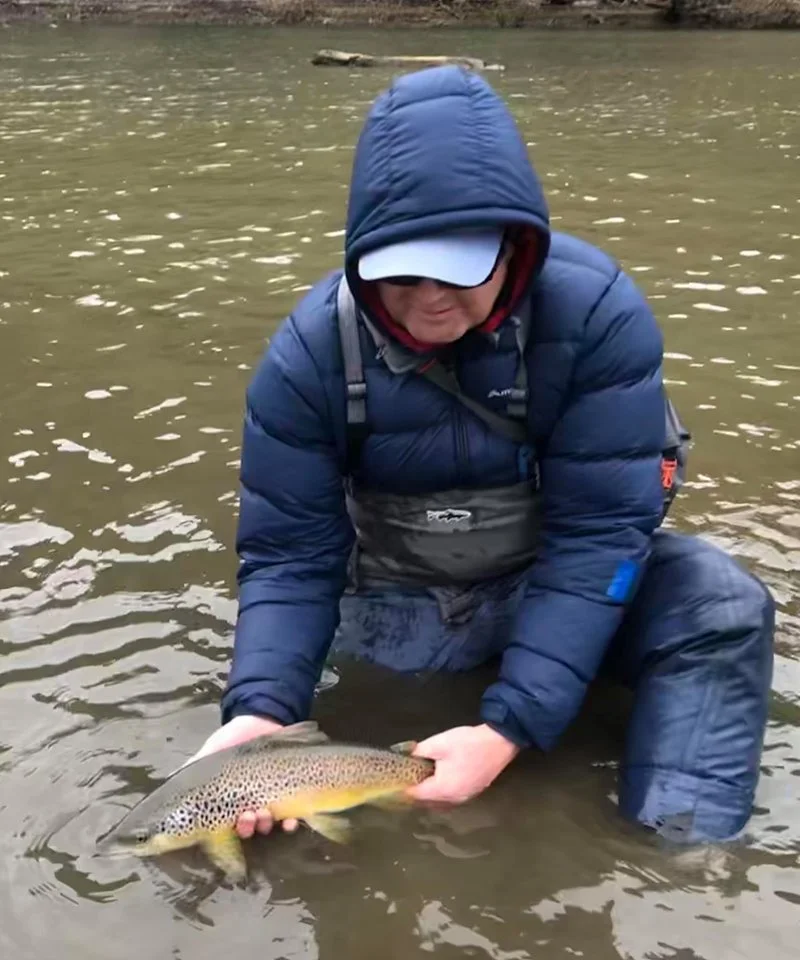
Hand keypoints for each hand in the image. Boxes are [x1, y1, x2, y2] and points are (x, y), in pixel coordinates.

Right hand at [187, 715, 299, 838]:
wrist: (262, 719)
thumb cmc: (233, 738)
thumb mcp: (211, 751)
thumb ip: (194, 766)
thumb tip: (170, 780)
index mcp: (227, 801)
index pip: (223, 825)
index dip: (224, 831)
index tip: (225, 826)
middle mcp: (247, 805)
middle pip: (246, 829)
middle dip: (246, 827)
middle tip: (247, 817)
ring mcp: (268, 800)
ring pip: (266, 824)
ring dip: (264, 824)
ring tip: (265, 814)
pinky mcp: (289, 793)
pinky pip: (290, 816)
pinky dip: (289, 823)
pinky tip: (289, 821)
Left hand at [405, 724, 520, 804]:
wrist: (499, 742)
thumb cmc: (467, 743)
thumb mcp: (438, 743)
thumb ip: (419, 752)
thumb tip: (405, 757)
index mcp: (443, 789)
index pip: (416, 795)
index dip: (403, 788)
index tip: (394, 780)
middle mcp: (453, 799)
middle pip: (427, 801)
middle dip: (416, 791)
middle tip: (405, 777)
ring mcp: (465, 798)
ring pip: (440, 801)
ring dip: (429, 793)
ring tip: (420, 778)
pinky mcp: (472, 793)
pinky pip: (451, 797)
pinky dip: (441, 792)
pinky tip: (438, 778)